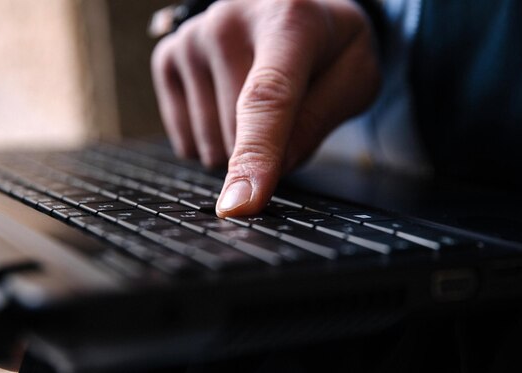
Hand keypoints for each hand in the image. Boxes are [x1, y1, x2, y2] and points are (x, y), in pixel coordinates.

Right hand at [152, 0, 379, 216]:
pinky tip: (228, 105)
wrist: (291, 8)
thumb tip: (269, 171)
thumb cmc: (328, 47)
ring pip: (210, 145)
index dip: (256, 156)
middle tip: (291, 108)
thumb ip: (318, 122)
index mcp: (288, 20)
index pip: (267, 99)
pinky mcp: (167, 58)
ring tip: (260, 102)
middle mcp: (228, 22)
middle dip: (269, 150)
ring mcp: (191, 39)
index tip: (242, 204)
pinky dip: (212, 140)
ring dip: (239, 147)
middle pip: (238, 135)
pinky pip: (185, 140)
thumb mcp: (354, 79)